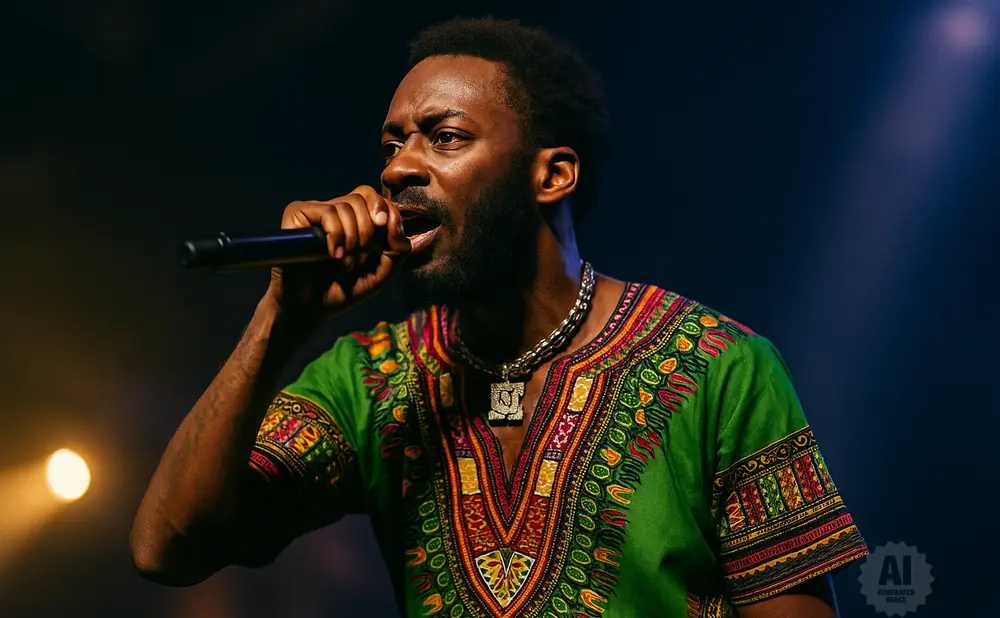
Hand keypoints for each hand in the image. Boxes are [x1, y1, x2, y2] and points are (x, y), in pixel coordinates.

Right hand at [263, 185, 409, 318]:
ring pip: (346, 205)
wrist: (311, 308)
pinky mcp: (297, 213)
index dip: (388, 213)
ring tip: (344, 262)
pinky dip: (336, 235)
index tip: (390, 235)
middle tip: (361, 254)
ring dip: (352, 238)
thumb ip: (397, 250)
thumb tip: (410, 230)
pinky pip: (328, 212)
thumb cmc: (343, 290)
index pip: (378, 199)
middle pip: (363, 195)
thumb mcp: (380, 273)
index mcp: (357, 219)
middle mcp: (337, 210)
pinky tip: (333, 254)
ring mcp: (316, 210)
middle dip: (369, 228)